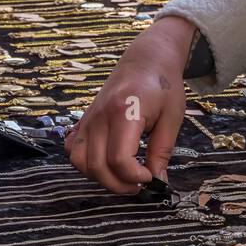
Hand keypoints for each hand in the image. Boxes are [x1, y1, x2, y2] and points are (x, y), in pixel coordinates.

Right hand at [65, 15, 192, 193]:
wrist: (146, 60)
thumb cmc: (163, 86)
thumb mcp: (172, 118)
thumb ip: (162, 151)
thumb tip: (157, 182)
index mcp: (125, 112)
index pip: (118, 159)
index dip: (134, 177)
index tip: (150, 179)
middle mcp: (100, 116)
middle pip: (97, 165)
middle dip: (119, 184)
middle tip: (140, 185)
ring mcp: (88, 118)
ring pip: (79, 161)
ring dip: (100, 177)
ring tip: (124, 177)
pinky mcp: (83, 119)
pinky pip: (72, 149)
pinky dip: (84, 163)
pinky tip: (105, 163)